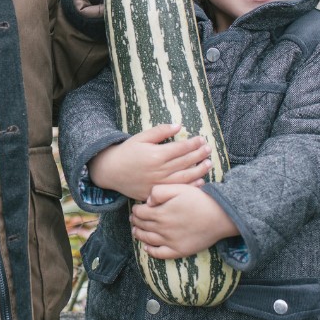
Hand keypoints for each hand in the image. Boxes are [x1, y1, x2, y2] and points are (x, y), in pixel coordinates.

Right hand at [87, 124, 211, 201]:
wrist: (111, 171)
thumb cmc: (127, 152)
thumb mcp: (141, 137)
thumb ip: (160, 131)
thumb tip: (179, 126)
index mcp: (156, 154)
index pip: (181, 148)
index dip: (194, 143)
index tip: (202, 139)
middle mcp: (159, 170)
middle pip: (185, 162)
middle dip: (199, 155)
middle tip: (209, 149)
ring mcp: (159, 183)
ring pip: (185, 177)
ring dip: (199, 170)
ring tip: (209, 164)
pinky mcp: (156, 193)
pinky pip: (177, 190)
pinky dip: (191, 186)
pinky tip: (200, 181)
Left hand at [130, 184, 238, 258]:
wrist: (220, 217)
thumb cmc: (200, 200)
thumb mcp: (179, 188)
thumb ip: (159, 191)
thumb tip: (147, 202)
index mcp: (161, 213)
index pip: (140, 213)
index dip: (135, 210)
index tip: (135, 208)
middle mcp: (163, 229)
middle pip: (142, 226)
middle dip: (136, 222)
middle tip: (133, 219)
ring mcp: (170, 241)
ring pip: (148, 240)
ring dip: (139, 235)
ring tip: (135, 231)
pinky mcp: (179, 250)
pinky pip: (160, 254)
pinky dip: (151, 251)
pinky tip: (147, 247)